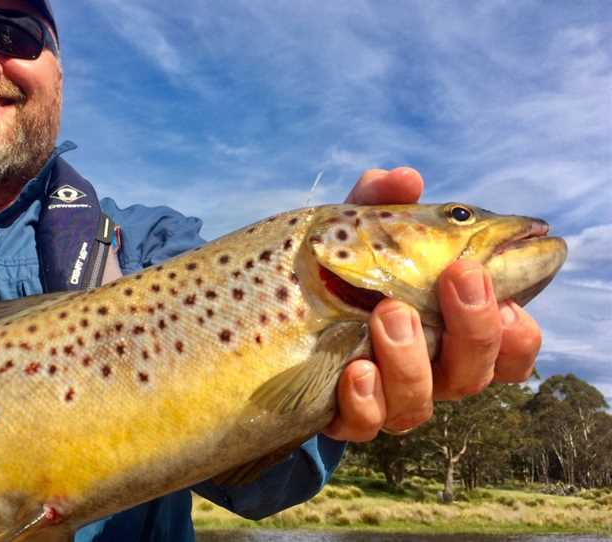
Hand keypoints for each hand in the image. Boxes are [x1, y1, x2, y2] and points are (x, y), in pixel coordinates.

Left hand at [323, 168, 541, 441]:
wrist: (282, 310)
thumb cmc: (338, 269)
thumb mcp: (355, 232)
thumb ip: (378, 203)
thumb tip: (404, 178)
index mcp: (449, 330)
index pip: (507, 349)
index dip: (517, 334)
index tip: (506, 297)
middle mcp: (428, 370)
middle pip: (473, 374)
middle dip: (474, 328)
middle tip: (456, 277)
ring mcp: (386, 397)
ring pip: (421, 403)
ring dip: (410, 359)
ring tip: (388, 314)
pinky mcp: (344, 414)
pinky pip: (363, 424)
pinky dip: (365, 400)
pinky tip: (356, 371)